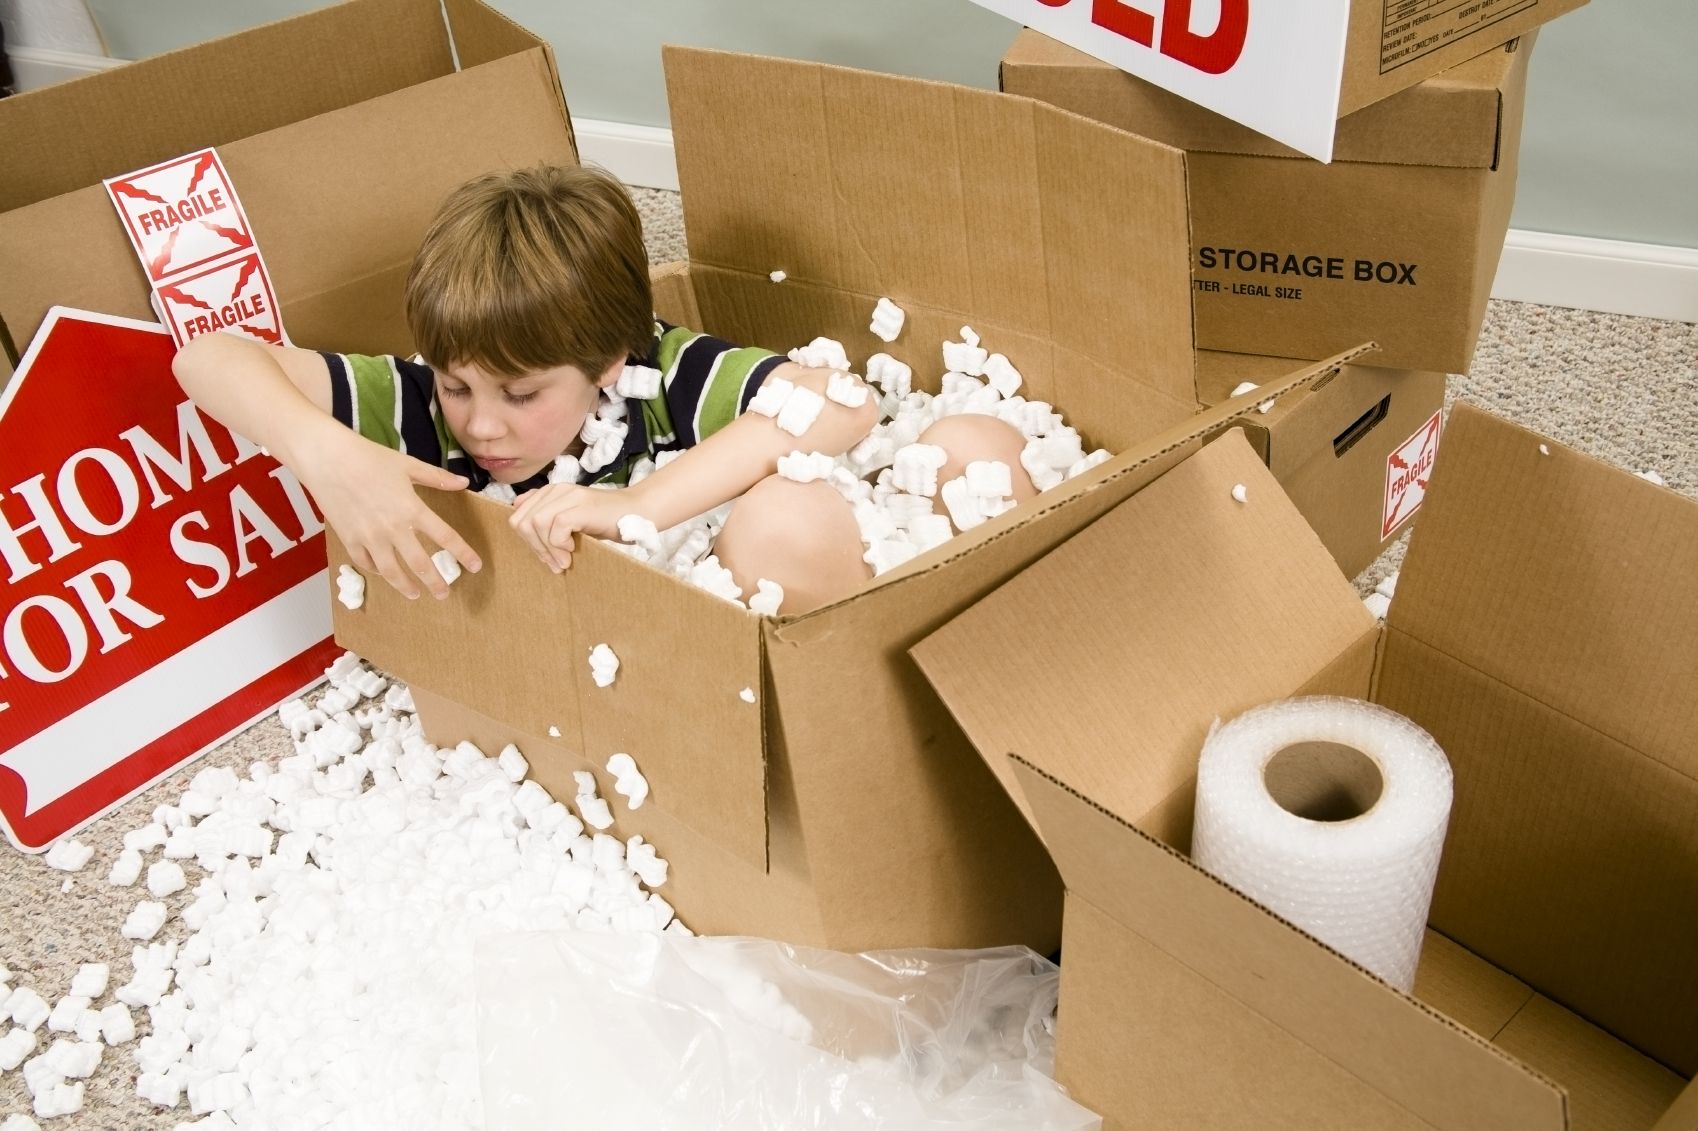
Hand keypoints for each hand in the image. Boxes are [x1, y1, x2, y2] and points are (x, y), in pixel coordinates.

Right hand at [294, 425, 479, 599]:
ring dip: (406, 587)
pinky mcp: (349, 540)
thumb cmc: (368, 457)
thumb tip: (463, 482)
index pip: (446, 538)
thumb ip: (437, 478)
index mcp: (412, 509)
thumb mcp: (407, 465)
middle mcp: (393, 529)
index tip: (475, 566)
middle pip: (420, 565)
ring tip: (416, 595)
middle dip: (435, 583)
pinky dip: (377, 572)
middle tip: (444, 594)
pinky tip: (385, 574)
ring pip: (392, 572)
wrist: (326, 459)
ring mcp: (369, 538)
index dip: (463, 554)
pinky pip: (366, 563)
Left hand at [508, 482, 633, 572]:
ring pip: (536, 524)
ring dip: (548, 549)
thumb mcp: (572, 520)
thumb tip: (523, 529)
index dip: (528, 541)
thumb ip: (548, 521)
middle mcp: (556, 490)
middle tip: (554, 563)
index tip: (547, 557)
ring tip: (564, 561)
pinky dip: (560, 544)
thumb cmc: (607, 520)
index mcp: (550, 493)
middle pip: (522, 521)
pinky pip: (556, 527)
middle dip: (535, 547)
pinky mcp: (581, 506)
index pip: (518, 517)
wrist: (639, 511)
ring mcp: (569, 496)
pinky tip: (572, 551)